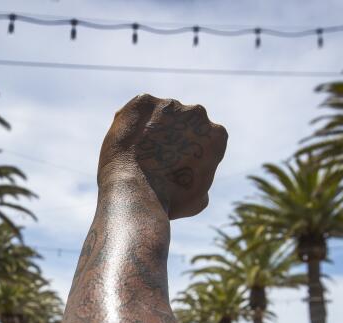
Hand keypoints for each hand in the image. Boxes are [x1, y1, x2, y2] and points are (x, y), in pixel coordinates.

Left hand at [97, 94, 227, 219]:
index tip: (176, 164)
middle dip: (172, 135)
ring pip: (160, 115)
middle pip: (184, 121)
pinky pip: (137, 111)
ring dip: (151, 128)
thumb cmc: (169, 201)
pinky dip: (130, 124)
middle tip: (155, 157)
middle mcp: (197, 113)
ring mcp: (170, 105)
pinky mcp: (144, 101)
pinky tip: (126, 144)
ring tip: (137, 153)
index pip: (206, 138)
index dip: (189, 151)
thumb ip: (201, 180)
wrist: (135, 191)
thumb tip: (194, 178)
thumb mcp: (198, 199)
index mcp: (216, 134)